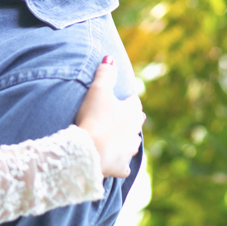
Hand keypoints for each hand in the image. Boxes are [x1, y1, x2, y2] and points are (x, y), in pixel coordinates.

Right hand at [74, 56, 144, 177]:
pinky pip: (124, 166)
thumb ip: (105, 73)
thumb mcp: (98, 90)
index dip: (127, 99)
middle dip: (130, 120)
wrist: (90, 151)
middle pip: (136, 123)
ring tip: (118, 139)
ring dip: (127, 141)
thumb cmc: (94, 117)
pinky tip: (116, 164)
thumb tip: (110, 58)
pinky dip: (120, 164)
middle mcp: (135, 131)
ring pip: (133, 144)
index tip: (120, 99)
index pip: (134, 101)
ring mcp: (129, 150)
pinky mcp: (121, 168)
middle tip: (120, 118)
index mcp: (132, 111)